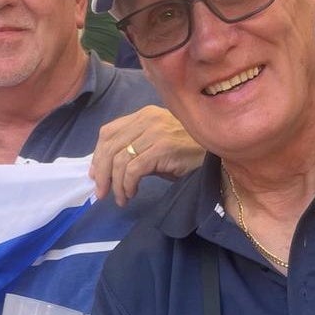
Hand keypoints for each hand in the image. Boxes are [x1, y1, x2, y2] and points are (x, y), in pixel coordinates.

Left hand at [90, 105, 204, 206]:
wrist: (219, 151)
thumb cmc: (189, 150)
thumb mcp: (157, 143)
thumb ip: (135, 149)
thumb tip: (109, 170)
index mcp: (142, 115)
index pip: (108, 132)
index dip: (97, 154)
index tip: (95, 174)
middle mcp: (146, 120)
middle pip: (109, 146)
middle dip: (101, 172)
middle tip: (101, 192)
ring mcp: (154, 132)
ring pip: (119, 160)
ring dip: (115, 184)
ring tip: (120, 198)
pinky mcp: (162, 148)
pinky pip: (133, 169)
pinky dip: (127, 185)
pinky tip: (131, 194)